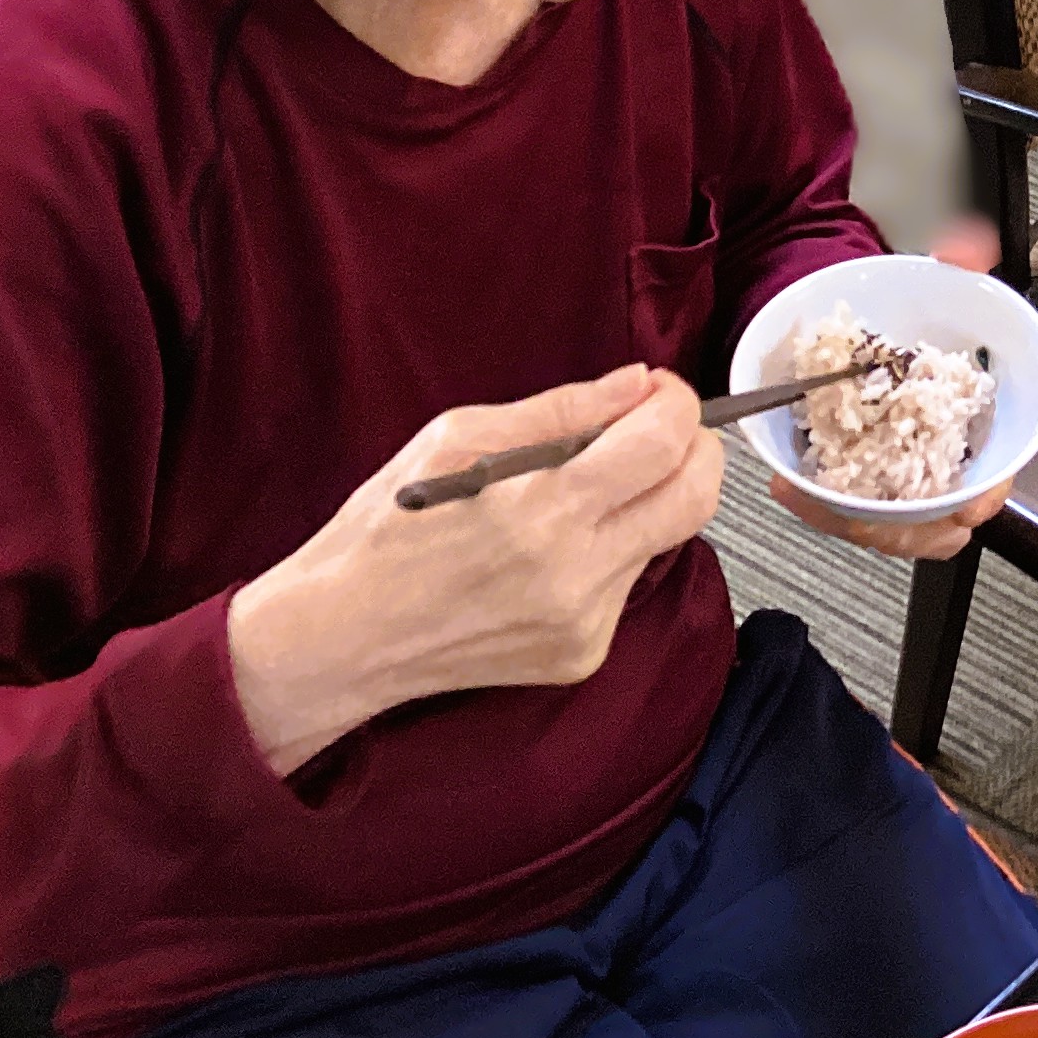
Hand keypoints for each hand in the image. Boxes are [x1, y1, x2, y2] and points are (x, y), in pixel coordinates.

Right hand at [227, 365, 723, 775]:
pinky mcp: (581, 654)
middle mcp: (576, 573)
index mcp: (543, 509)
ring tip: (582, 490)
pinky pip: (628, 582)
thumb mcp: (458, 437)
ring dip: (647, 499)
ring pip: (666, 537)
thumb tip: (636, 383)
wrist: (340, 637)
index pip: (664, 445)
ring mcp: (584, 623)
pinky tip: (554, 547)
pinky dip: (612, 549)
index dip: (677, 404)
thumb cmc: (385, 530)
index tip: (659, 390)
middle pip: (697, 496)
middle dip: (695, 447)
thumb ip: (562, 410)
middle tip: (658, 428)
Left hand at [767, 219, 1013, 559]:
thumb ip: (960, 265)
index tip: (960, 510)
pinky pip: (851, 516)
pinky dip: (821, 510)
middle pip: (934, 525)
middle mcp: (947, 464)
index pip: (991, 486)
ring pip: (890, 528)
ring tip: (801, 492)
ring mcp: (907, 482)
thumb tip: (966, 250)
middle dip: (892, 526)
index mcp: (982, 429)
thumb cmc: (921, 321)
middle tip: (850, 507)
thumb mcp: (942, 288)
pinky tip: (790, 485)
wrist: (877, 329)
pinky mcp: (868, 486)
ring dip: (845, 519)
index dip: (976, 501)